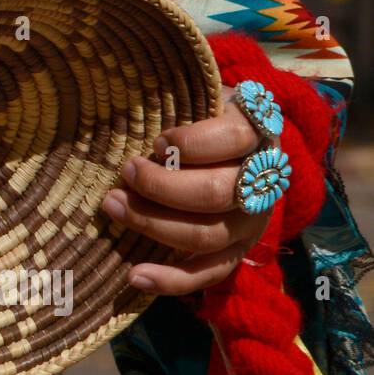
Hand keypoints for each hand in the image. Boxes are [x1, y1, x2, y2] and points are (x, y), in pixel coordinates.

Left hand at [103, 86, 270, 295]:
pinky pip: (208, 273)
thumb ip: (179, 100)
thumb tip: (131, 105)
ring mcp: (252, 221)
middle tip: (125, 171)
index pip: (232, 139)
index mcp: (257, 133)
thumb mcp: (199, 95)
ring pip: (206, 234)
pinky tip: (134, 274)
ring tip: (113, 204)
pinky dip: (171, 279)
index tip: (156, 142)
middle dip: (160, 185)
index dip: (189, 143)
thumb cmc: (203, 114)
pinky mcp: (237, 251)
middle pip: (213, 193)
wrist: (237, 145)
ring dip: (152, 223)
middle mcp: (263, 181)